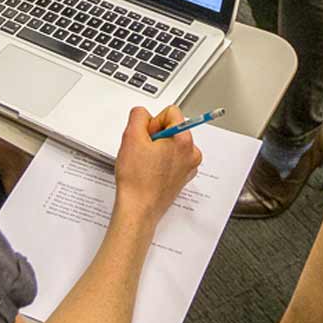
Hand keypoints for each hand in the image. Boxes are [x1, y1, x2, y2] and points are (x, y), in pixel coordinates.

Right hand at [112, 105, 201, 225]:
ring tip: (145, 163)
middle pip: (172, 128)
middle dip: (155, 136)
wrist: (138, 210)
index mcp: (184, 140)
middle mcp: (191, 153)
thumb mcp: (131, 137)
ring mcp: (188, 166)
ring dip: (157, 149)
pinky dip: (161, 161)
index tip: (146, 138)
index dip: (152, 123)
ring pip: (171, 143)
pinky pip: (172, 158)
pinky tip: (150, 171)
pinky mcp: (182, 177)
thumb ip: (138, 116)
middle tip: (143, 152)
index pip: (170, 112)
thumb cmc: (137, 180)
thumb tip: (144, 114)